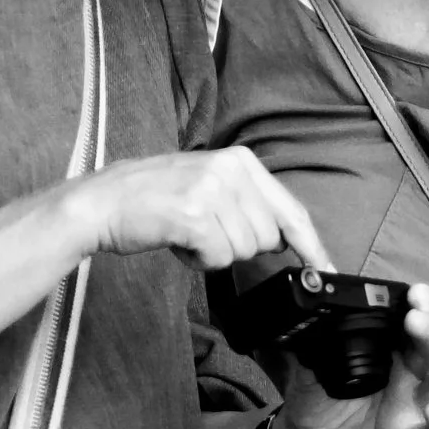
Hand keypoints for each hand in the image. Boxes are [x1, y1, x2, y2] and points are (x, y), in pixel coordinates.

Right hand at [84, 150, 330, 277]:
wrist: (102, 202)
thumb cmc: (153, 199)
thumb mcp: (208, 185)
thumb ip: (249, 203)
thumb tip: (287, 238)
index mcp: (241, 160)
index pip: (291, 209)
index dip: (311, 245)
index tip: (326, 269)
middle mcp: (231, 169)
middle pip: (267, 238)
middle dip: (237, 246)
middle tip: (203, 230)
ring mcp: (213, 190)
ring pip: (242, 251)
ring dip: (213, 253)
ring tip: (186, 230)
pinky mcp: (195, 215)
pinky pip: (218, 259)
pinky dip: (198, 260)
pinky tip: (178, 241)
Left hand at [267, 287, 428, 428]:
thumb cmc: (316, 398)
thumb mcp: (308, 361)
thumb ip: (309, 330)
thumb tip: (303, 289)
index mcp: (390, 349)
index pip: (416, 318)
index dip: (423, 303)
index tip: (414, 294)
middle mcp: (408, 374)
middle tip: (416, 318)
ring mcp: (411, 406)